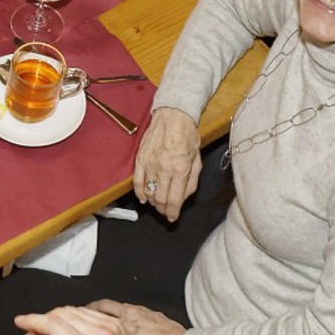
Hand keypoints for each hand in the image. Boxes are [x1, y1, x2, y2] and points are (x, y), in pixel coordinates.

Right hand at [15, 306, 176, 334]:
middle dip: (42, 322)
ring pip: (73, 311)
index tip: (19, 322)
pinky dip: (72, 319)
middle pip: (61, 314)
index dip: (32, 321)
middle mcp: (101, 334)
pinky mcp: (118, 326)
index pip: (53, 324)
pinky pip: (88, 313)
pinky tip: (67, 334)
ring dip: (56, 320)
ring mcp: (111, 327)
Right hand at [133, 107, 202, 221]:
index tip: (172, 217)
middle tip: (166, 211)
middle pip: (160, 199)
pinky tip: (143, 198)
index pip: (174, 200)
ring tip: (157, 204)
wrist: (173, 117)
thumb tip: (182, 198)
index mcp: (181, 170)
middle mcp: (164, 169)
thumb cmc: (187, 137)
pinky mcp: (140, 159)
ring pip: (149, 192)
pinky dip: (139, 192)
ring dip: (153, 202)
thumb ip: (191, 182)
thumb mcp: (197, 160)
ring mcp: (150, 164)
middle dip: (163, 209)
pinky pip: (137, 181)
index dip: (172, 213)